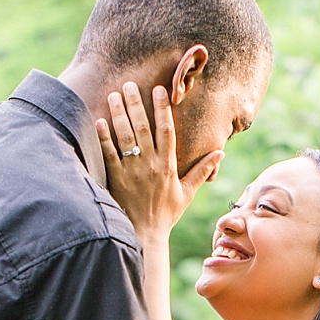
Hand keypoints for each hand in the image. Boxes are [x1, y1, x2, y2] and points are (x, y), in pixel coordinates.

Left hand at [97, 82, 222, 240]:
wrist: (144, 235)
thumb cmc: (166, 214)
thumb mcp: (187, 192)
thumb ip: (202, 170)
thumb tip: (221, 153)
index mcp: (168, 166)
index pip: (167, 131)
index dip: (162, 109)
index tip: (159, 90)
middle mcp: (150, 166)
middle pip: (142, 128)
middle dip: (136, 104)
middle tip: (129, 84)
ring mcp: (132, 172)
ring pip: (125, 137)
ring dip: (119, 114)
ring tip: (113, 94)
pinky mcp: (116, 179)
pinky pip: (109, 154)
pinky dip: (104, 138)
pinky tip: (99, 121)